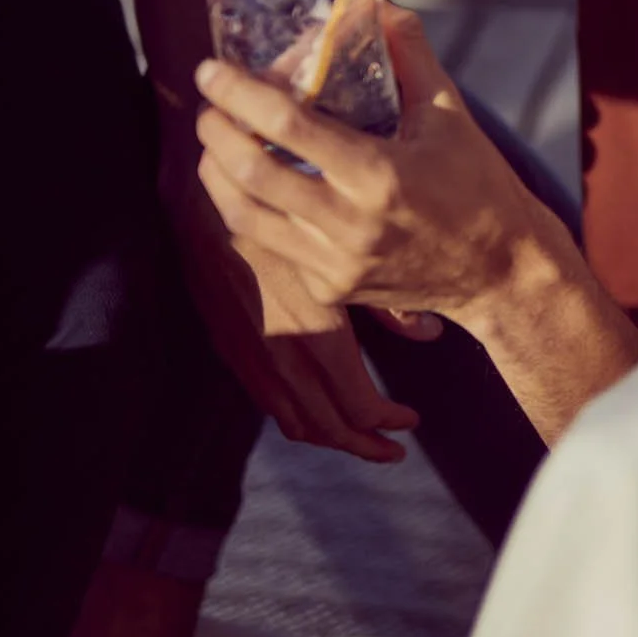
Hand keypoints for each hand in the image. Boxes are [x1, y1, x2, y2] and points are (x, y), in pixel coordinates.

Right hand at [159, 149, 417, 462]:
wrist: (207, 190)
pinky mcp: (225, 341)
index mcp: (314, 328)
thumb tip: (430, 336)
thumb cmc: (290, 205)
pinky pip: (263, 397)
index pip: (356, 405)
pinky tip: (315, 405)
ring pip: (292, 418)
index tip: (411, 422)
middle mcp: (278, 350)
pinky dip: (294, 413)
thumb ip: (389, 303)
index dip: (387, 422)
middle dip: (363, 443)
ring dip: (328, 433)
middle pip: (326, 425)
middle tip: (394, 446)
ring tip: (360, 436)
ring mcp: (246, 350)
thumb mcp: (349, 251)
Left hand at [193, 1, 580, 321]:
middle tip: (209, 106)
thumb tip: (374, 2)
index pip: (290, 128)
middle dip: (216, 133)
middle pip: (251, 175)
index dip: (240, 94)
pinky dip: (249, 209)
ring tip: (217, 144)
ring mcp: (336, 263)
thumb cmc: (479, 186)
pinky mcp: (331, 288)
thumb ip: (410, 53)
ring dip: (217, 174)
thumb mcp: (450, 113)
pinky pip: (269, 245)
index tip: (211, 70)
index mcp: (381, 174)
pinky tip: (252, 186)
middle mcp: (351, 224)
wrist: (501, 271)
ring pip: (245, 217)